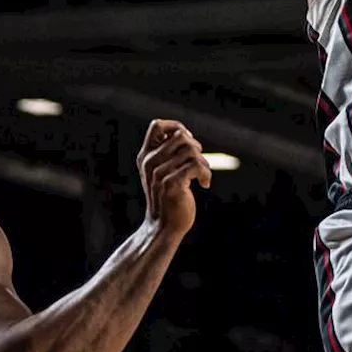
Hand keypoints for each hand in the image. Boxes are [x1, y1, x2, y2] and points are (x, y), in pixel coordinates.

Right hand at [137, 119, 210, 237]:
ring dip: (203, 163)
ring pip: (191, 151)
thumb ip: (168, 153)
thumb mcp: (162, 172)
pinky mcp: (171, 184)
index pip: (157, 125)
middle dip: (196, 147)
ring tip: (202, 175)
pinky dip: (206, 173)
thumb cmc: (169, 197)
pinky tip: (205, 184)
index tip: (187, 143)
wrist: (164, 226)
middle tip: (198, 163)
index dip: (176, 127)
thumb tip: (184, 133)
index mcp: (145, 156)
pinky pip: (197, 165)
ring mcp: (158, 173)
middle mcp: (149, 162)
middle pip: (181, 136)